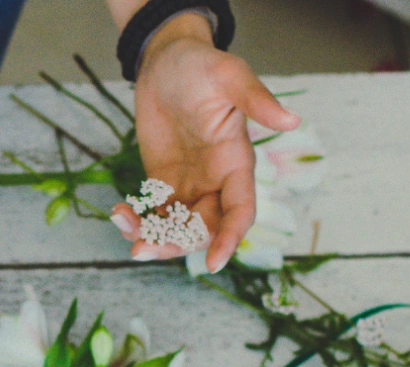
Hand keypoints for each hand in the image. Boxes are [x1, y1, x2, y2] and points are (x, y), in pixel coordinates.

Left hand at [110, 13, 299, 271]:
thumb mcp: (230, 76)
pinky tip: (118, 212)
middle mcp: (215, 180)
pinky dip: (136, 221)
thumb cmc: (202, 65)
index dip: (230, 237)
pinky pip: (153, 213)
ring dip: (153, 237)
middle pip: (204, 228)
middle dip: (177, 244)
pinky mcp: (162, 180)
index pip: (240, 210)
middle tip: (143, 248)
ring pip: (176, 227)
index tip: (213, 262)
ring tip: (125, 230)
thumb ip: (256, 100)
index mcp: (236, 162)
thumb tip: (292, 119)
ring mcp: (188, 183)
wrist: (167, 61)